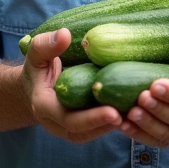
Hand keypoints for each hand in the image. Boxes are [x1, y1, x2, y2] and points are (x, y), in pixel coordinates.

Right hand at [22, 28, 121, 142]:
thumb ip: (47, 44)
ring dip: (112, 126)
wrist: (32, 86)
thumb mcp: (37, 53)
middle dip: (106, 125)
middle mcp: (55, 123)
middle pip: (83, 131)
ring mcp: (66, 127)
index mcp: (44, 106)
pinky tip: (132, 112)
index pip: (68, 119)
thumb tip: (64, 34)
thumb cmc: (37, 66)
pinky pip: (95, 129)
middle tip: (130, 115)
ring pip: (91, 133)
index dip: (91, 118)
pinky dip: (112, 123)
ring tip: (136, 114)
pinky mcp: (78, 127)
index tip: (113, 112)